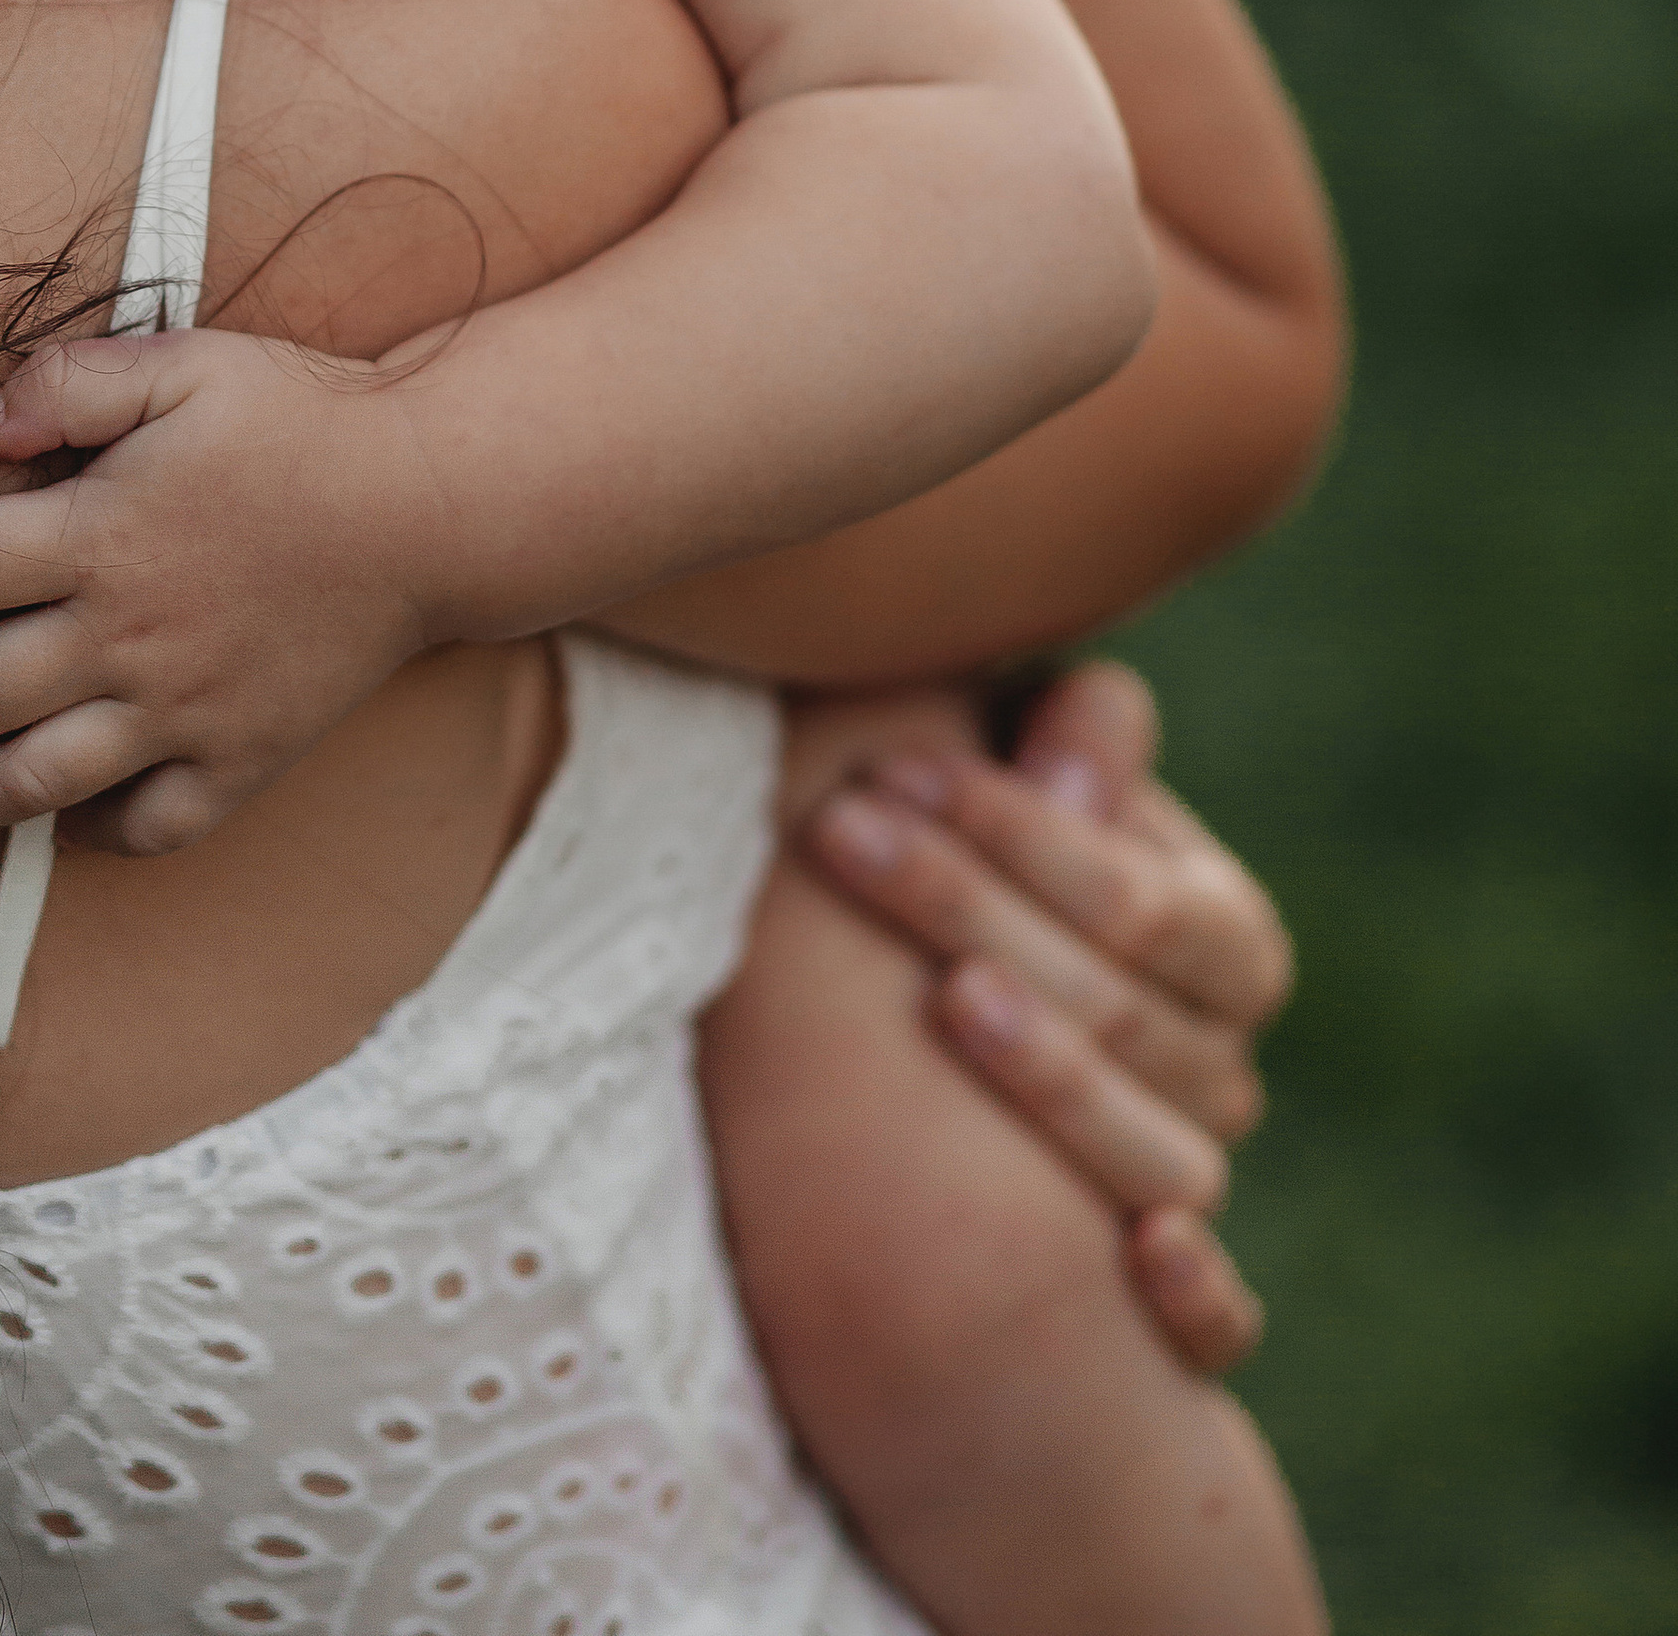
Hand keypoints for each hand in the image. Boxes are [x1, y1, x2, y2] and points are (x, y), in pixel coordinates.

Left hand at [0, 329, 434, 855]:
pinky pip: (147, 824)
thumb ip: (68, 385)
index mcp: (98, 534)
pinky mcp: (239, 759)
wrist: (434, 503)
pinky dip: (92, 835)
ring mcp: (181, 711)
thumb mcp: (183, 362)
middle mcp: (124, 636)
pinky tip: (59, 824)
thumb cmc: (303, 420)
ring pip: (37, 779)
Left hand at [798, 660, 1289, 1371]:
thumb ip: (1062, 746)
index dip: (1018, 830)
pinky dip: (1198, 1296)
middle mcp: (1221, 1067)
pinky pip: (1221, 1328)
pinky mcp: (1167, 1305)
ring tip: (947, 999)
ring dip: (1058, 1076)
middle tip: (840, 831)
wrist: (936, 1064)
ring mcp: (1193, 1183)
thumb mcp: (1020, 798)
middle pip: (1122, 1009)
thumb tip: (1072, 735)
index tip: (886, 769)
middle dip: (973, 908)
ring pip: (1157, 1151)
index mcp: (1223, 939)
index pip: (1141, 900)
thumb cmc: (982, 883)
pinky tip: (1144, 1251)